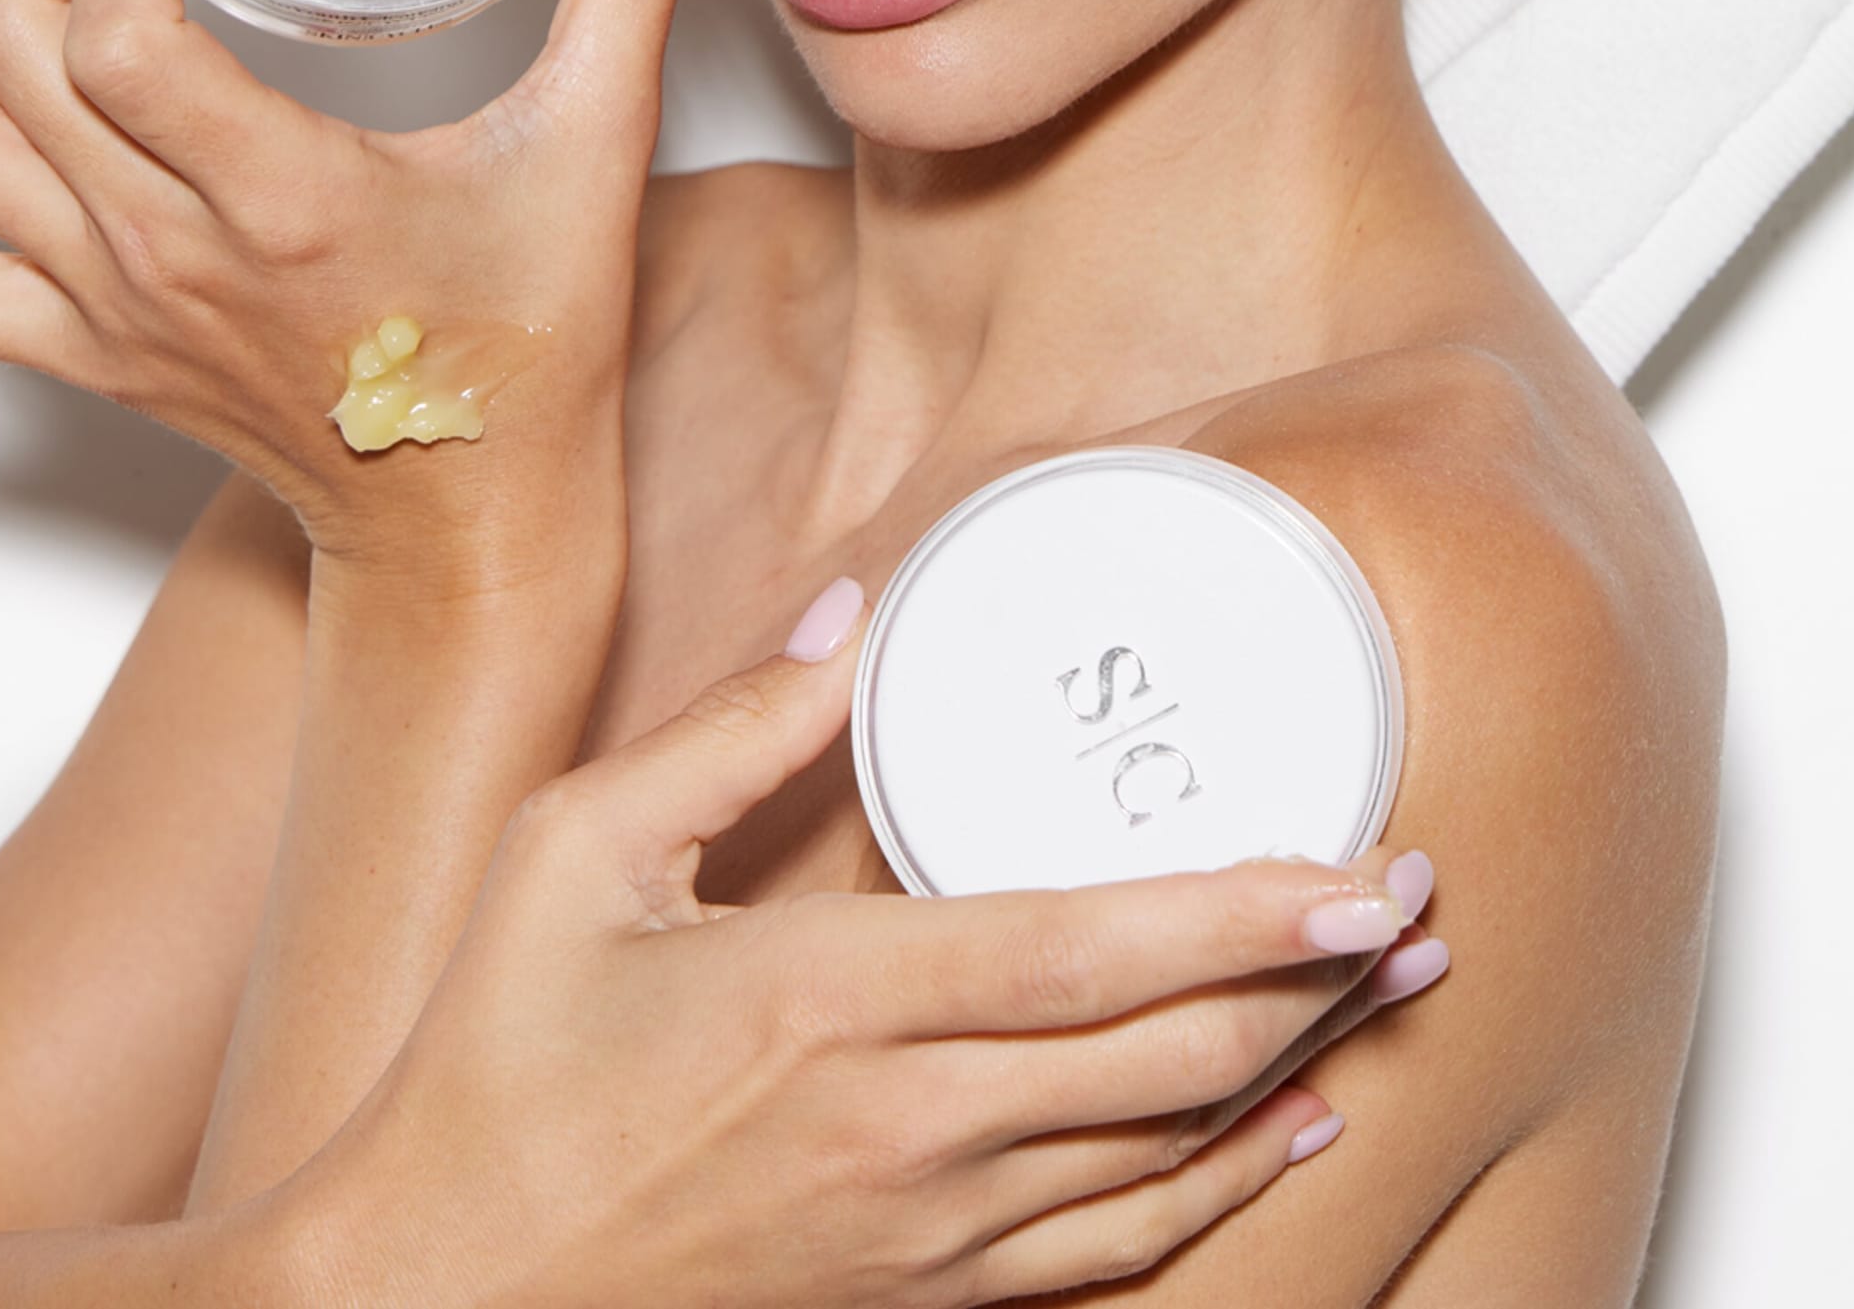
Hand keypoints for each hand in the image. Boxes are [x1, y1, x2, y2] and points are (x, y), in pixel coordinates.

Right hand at [282, 586, 1446, 1307]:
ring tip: (1396, 996)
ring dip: (1299, 1070)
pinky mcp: (916, 1300)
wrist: (429, 1305)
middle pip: (1165, 1057)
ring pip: (1165, 1157)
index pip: (1084, 954)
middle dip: (1314, 977)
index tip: (1359, 868)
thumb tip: (850, 613)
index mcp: (825, 1002)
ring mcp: (920, 1236)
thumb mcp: (578, 854)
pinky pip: (1110, 1255)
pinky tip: (1292, 1141)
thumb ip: (733, 730)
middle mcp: (902, 1132)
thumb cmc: (491, 1075)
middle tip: (1425, 899)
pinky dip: (1222, 1196)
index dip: (1241, 914)